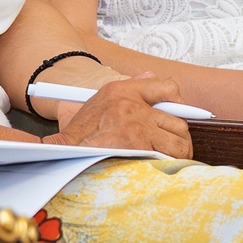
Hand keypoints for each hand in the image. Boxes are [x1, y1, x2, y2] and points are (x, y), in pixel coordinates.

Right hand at [52, 73, 192, 157]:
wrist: (64, 152)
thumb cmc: (81, 132)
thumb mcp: (102, 99)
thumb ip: (131, 87)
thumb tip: (151, 76)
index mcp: (122, 90)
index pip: (168, 87)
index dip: (179, 103)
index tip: (179, 115)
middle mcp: (132, 105)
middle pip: (178, 119)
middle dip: (178, 135)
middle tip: (172, 145)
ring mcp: (136, 126)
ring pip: (179, 140)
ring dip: (176, 152)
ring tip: (166, 158)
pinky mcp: (139, 146)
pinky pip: (169, 156)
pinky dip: (168, 164)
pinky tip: (159, 166)